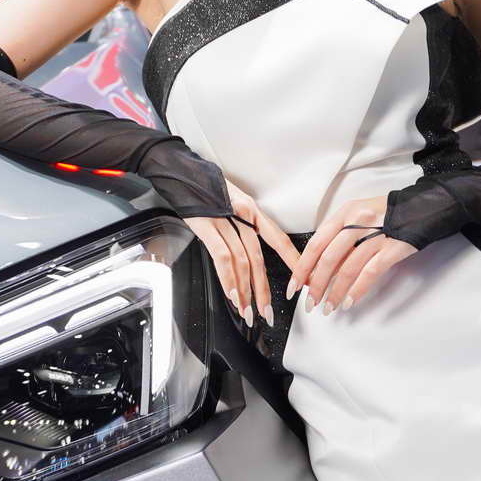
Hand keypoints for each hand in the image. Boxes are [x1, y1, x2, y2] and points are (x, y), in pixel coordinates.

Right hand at [184, 182, 298, 327]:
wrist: (179, 168)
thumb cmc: (202, 185)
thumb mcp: (229, 200)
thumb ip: (240, 223)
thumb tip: (246, 252)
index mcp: (252, 209)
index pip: (278, 239)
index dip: (292, 261)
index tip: (302, 281)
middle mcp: (243, 213)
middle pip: (259, 258)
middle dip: (264, 289)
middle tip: (268, 312)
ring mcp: (225, 219)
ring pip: (242, 261)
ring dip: (245, 291)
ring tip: (247, 311)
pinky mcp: (207, 225)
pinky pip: (222, 256)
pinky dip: (228, 278)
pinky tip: (232, 294)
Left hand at [287, 193, 420, 315]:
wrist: (424, 207)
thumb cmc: (388, 214)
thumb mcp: (359, 215)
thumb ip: (340, 235)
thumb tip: (319, 266)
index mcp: (345, 213)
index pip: (316, 243)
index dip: (303, 267)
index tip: (295, 285)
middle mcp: (357, 222)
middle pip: (329, 258)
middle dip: (316, 285)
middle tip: (310, 302)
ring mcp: (376, 235)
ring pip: (348, 268)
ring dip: (335, 292)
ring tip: (329, 307)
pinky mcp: (393, 248)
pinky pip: (370, 272)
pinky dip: (358, 289)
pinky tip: (349, 301)